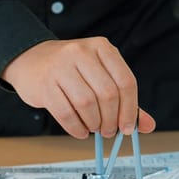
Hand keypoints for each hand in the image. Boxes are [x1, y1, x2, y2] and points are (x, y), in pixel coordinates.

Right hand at [2, 37, 155, 138]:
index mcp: (102, 48)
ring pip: (87, 104)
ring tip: (94, 128)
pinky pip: (66, 113)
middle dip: (111, 120)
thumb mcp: (100, 76)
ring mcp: (60, 66)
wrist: (30, 61)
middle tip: (109, 131)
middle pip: (108, 94)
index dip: (131, 109)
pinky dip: (76, 128)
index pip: (126, 81)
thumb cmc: (71, 71)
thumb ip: (125, 99)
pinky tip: (80, 130)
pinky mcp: (44, 84)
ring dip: (94, 124)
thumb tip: (147, 126)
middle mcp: (81, 52)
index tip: (128, 127)